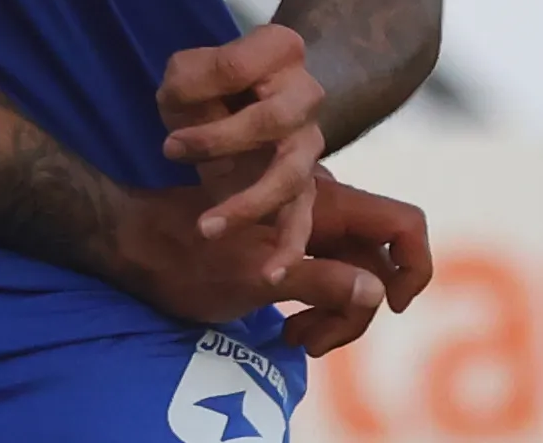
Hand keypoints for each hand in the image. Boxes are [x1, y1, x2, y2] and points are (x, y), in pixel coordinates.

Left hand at [112, 183, 382, 330]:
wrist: (129, 244)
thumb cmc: (183, 257)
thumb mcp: (252, 275)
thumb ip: (319, 279)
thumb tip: (376, 291)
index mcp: (322, 202)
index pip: (404, 224)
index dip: (413, 266)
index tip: (385, 306)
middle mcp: (320, 211)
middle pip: (377, 265)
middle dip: (357, 309)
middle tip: (310, 340)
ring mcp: (302, 229)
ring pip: (350, 278)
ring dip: (334, 315)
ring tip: (293, 339)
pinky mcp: (282, 250)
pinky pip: (321, 280)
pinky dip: (314, 308)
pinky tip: (285, 330)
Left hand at [158, 24, 329, 278]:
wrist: (227, 112)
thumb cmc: (202, 88)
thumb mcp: (184, 73)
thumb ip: (191, 78)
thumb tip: (197, 101)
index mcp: (279, 51)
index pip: (242, 64)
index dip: (204, 85)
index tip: (168, 103)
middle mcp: (305, 95)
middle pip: (279, 120)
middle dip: (223, 139)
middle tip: (169, 150)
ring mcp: (309, 142)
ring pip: (293, 176)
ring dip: (250, 203)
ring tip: (208, 228)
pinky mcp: (306, 184)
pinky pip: (304, 217)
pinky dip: (289, 247)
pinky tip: (271, 273)